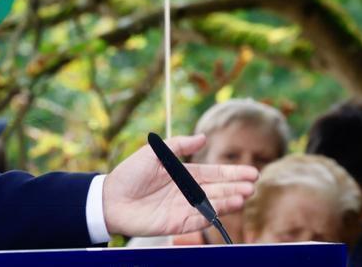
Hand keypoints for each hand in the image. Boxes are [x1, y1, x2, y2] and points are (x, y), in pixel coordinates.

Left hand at [102, 133, 256, 237]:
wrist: (110, 198)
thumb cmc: (129, 174)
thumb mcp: (154, 153)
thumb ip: (178, 145)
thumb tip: (203, 137)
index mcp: (183, 175)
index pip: (214, 174)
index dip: (232, 173)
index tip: (251, 172)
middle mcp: (187, 192)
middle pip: (217, 190)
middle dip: (236, 187)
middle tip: (252, 185)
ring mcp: (184, 208)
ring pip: (212, 205)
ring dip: (228, 201)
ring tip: (244, 196)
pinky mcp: (178, 224)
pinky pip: (199, 220)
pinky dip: (213, 215)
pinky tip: (226, 209)